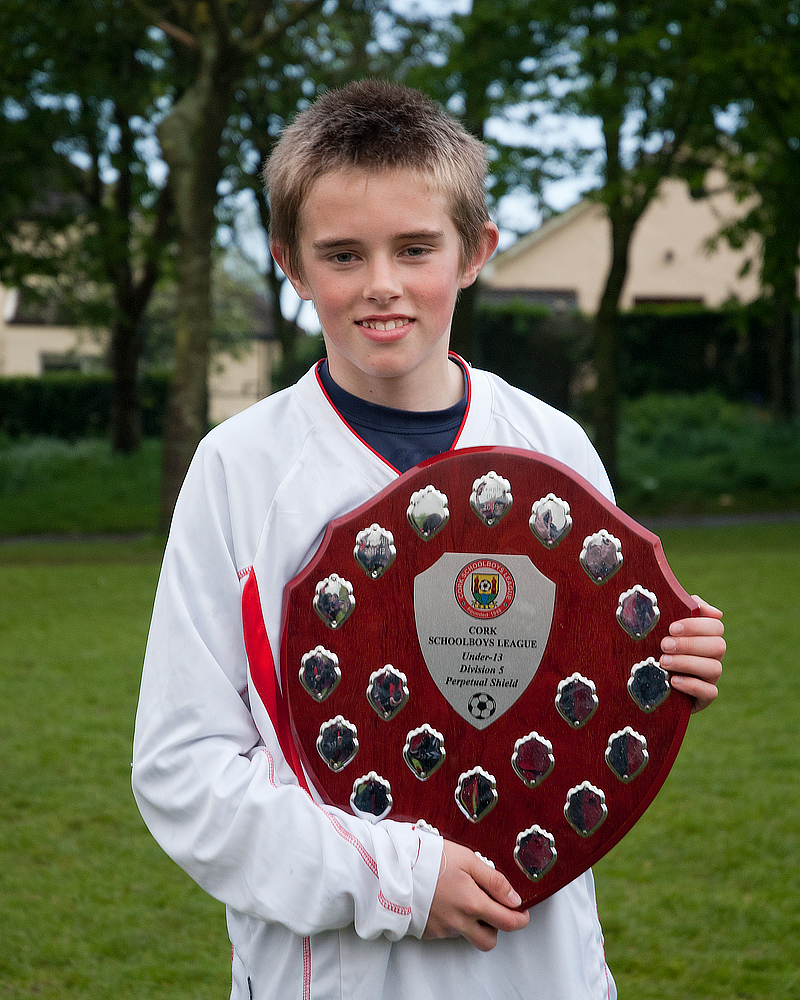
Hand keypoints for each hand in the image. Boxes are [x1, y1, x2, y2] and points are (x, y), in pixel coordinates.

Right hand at [423, 840, 529, 950]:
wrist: (394, 868)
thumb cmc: (430, 859)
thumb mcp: (467, 859)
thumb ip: (494, 880)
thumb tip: (515, 899)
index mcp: (473, 904)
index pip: (508, 923)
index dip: (521, 919)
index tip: (522, 912)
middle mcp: (460, 922)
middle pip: (489, 940)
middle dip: (496, 927)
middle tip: (491, 907)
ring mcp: (443, 930)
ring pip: (468, 936)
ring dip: (473, 923)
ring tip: (463, 898)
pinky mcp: (429, 932)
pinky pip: (449, 933)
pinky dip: (453, 921)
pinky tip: (446, 901)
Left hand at [660, 596, 724, 712]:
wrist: (642, 683)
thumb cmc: (652, 647)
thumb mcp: (661, 626)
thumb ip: (681, 608)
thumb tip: (709, 609)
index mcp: (705, 637)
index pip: (716, 626)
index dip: (696, 626)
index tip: (672, 628)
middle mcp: (712, 656)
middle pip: (719, 646)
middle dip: (690, 644)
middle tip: (664, 645)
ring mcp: (710, 678)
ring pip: (715, 668)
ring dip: (688, 663)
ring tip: (663, 661)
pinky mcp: (704, 699)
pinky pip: (710, 692)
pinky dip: (692, 685)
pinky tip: (673, 681)